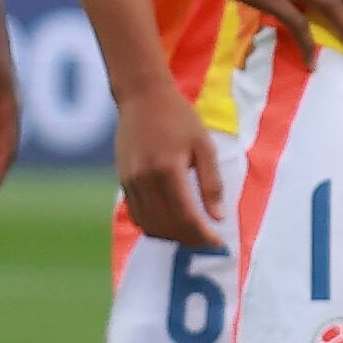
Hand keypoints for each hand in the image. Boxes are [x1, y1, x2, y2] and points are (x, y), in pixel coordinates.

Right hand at [113, 80, 226, 249]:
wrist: (142, 97)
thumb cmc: (179, 117)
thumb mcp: (204, 145)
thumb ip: (211, 183)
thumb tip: (218, 217)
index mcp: (168, 170)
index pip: (186, 216)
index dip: (203, 235)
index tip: (218, 244)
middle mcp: (145, 181)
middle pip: (167, 226)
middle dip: (190, 239)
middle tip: (209, 242)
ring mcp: (130, 183)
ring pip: (150, 225)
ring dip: (172, 236)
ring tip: (193, 236)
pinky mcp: (123, 183)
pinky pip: (138, 215)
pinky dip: (155, 226)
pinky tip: (172, 224)